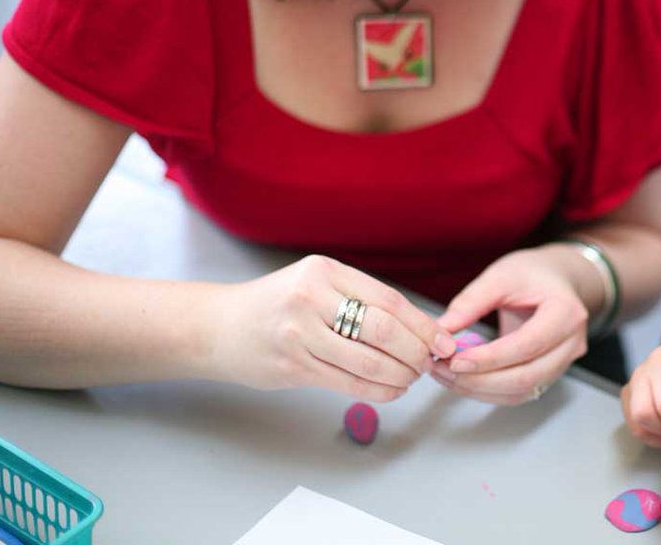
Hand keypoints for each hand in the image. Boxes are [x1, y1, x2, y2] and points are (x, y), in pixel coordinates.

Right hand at [209, 255, 454, 400]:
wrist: (217, 326)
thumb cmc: (277, 305)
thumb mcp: (316, 284)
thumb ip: (360, 300)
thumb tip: (420, 328)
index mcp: (325, 271)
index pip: (389, 300)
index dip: (422, 325)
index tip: (443, 341)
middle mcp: (311, 298)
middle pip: (383, 330)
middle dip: (416, 351)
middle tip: (431, 362)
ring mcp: (298, 333)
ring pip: (368, 361)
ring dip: (400, 375)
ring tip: (412, 377)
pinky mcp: (291, 366)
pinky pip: (347, 382)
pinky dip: (378, 390)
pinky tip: (392, 390)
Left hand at [431, 246, 588, 404]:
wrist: (557, 279)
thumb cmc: (533, 273)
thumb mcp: (501, 275)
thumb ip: (472, 302)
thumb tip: (441, 329)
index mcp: (566, 313)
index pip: (527, 344)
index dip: (490, 358)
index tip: (455, 360)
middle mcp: (571, 343)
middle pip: (526, 376)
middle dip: (480, 380)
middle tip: (443, 370)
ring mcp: (564, 362)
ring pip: (522, 391)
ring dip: (481, 389)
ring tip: (447, 375)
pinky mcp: (549, 373)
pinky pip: (520, 393)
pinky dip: (489, 392)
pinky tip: (464, 380)